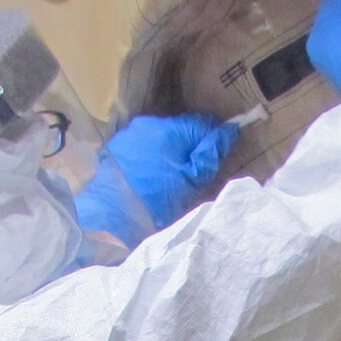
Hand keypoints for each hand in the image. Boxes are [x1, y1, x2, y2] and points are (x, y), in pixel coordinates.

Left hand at [71, 114, 238, 247]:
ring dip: (170, 151)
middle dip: (191, 146)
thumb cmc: (156, 202)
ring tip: (170, 178)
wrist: (110, 217)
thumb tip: (229, 130)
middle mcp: (148, 124)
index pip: (203, 123)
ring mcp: (129, 134)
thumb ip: (211, 153)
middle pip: (181, 129)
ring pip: (161, 137)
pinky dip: (151, 157)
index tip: (218, 156)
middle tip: (194, 174)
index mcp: (170, 129)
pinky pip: (143, 146)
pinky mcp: (116, 148)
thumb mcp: (192, 181)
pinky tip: (150, 178)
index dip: (215, 138)